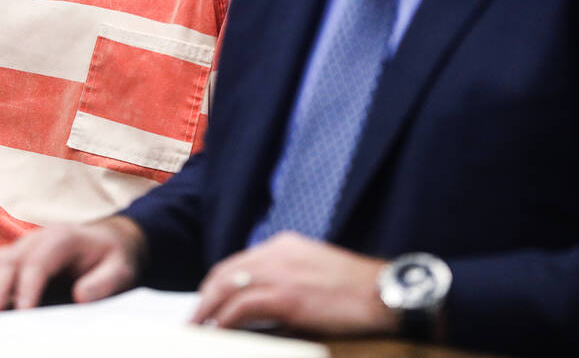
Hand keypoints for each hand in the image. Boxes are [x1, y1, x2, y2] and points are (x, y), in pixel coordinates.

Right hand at [0, 216, 145, 313]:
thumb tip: (80, 296)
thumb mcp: (120, 270)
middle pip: (9, 260)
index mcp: (63, 238)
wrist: (107, 243)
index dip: (28, 286)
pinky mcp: (14, 258)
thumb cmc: (112, 259)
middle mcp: (37, 239)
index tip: (24, 313)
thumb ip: (104, 282)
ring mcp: (22, 247)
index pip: (39, 261)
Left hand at [191, 232, 398, 335]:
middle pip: (225, 272)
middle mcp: (277, 252)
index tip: (207, 304)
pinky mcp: (286, 295)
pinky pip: (241, 306)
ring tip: (195, 330)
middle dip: (205, 297)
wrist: (386, 293)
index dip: (218, 285)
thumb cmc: (359, 291)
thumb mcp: (317, 275)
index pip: (239, 263)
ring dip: (206, 310)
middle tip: (192, 320)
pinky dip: (223, 320)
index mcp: (285, 245)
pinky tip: (216, 333)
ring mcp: (280, 272)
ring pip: (226, 286)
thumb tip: (266, 307)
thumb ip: (290, 281)